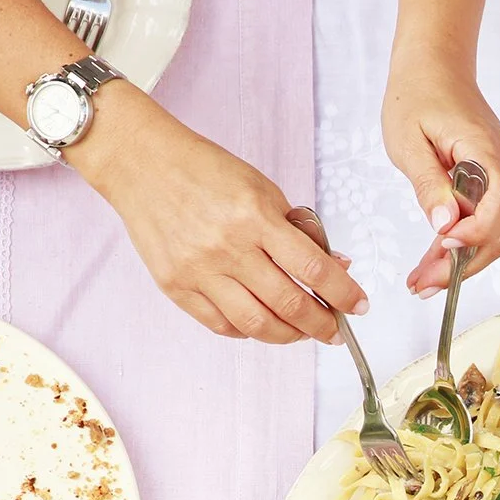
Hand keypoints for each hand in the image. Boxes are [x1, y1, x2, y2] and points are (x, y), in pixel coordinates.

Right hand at [73, 84, 368, 344]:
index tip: (358, 305)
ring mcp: (199, 271)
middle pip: (289, 304)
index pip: (313, 268)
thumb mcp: (260, 187)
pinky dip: (249, 332)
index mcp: (255, 216)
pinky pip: (221, 325)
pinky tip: (263, 324)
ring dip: (289, 335)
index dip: (343, 293)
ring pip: (257, 324)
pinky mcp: (176, 286)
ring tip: (303, 332)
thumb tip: (334, 266)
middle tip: (335, 331)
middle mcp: (228, 248)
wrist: (141, 164)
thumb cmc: (205, 170)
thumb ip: (296, 229)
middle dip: (322, 324)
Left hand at [381, 45, 499, 295]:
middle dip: (463, 264)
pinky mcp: (492, 180)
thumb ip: (428, 185)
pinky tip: (433, 260)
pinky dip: (461, 244)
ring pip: (493, 232)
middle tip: (422, 287)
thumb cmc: (417, 96)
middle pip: (499, 229)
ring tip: (422, 282)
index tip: (442, 245)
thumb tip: (444, 226)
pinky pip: (484, 219)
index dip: (477, 232)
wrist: (435, 64)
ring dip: (461, 262)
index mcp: (484, 150)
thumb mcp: (408, 141)